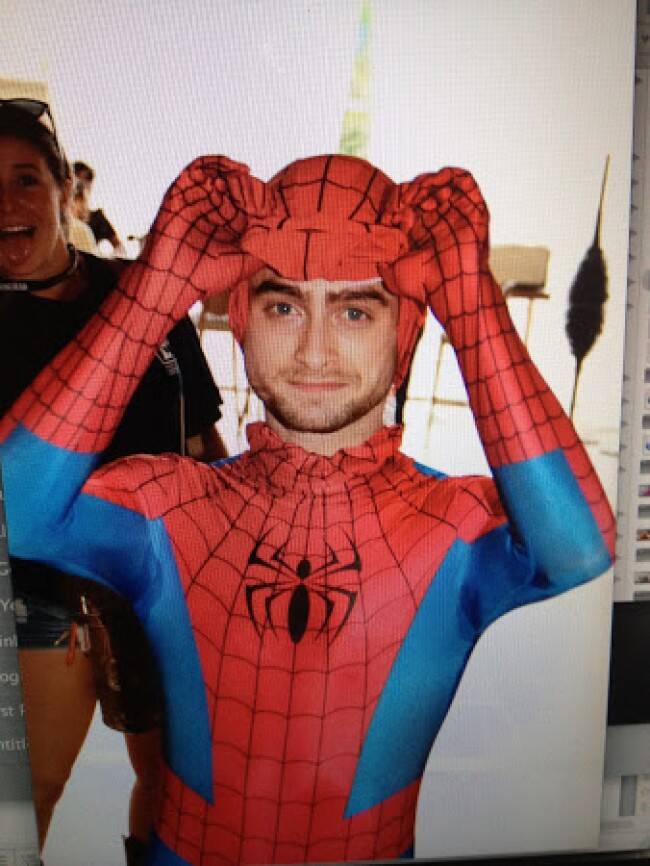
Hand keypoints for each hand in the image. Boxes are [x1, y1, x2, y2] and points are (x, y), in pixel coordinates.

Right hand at [139, 156, 270, 314]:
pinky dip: (213, 163)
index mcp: (226, 225)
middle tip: (257, 186)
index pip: (246, 201)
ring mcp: (195, 201)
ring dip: (231, 169)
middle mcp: (211, 211)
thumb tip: (290, 237)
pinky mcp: (178, 195)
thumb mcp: (246, 263)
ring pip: (215, 172)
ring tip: (245, 173)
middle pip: (232, 184)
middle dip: (246, 182)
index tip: (272, 203)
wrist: (173, 284)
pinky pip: (195, 169)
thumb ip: (266, 249)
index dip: (260, 196)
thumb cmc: (208, 278)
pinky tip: (231, 170)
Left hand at [381, 167, 492, 333]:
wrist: (452, 292)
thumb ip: (383, 263)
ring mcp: (457, 213)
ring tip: (417, 191)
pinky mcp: (474, 210)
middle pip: (423, 190)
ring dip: (427, 180)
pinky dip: (448, 174)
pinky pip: (465, 180)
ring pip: (442, 182)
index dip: (395, 202)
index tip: (388, 215)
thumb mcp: (395, 273)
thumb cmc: (426, 286)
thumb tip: (374, 253)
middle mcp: (440, 220)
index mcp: (422, 231)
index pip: (408, 203)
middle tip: (403, 200)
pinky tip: (433, 184)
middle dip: (410, 190)